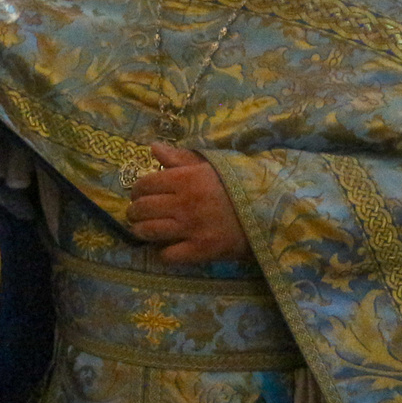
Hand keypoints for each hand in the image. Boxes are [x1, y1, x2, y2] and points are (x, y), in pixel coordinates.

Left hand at [126, 143, 249, 265]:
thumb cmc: (236, 187)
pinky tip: (168, 247)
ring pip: (149, 232)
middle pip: (142, 209)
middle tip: (137, 214)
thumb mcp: (209, 166)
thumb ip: (179, 158)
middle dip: (134, 212)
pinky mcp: (200, 250)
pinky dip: (163, 253)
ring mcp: (191, 228)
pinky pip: (168, 255)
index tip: (139, 194)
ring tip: (143, 231)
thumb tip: (152, 147)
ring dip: (141, 231)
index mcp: (185, 179)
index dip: (137, 190)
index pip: (145, 184)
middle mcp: (184, 203)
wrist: (268, 212)